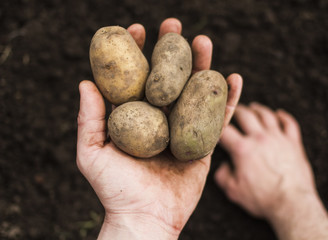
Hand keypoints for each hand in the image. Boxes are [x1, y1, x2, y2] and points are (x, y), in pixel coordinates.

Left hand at [77, 18, 242, 238]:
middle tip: (175, 26)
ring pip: (194, 92)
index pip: (137, 77)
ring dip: (201, 66)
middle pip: (168, 78)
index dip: (138, 52)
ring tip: (204, 42)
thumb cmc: (114, 190)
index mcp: (135, 117)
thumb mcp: (92, 154)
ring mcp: (183, 129)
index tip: (140, 29)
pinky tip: (234, 77)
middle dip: (172, 50)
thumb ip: (89, 119)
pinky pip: (218, 118)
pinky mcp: (203, 143)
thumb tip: (85, 82)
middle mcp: (159, 118)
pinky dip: (228, 98)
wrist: (145, 218)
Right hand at [215, 103, 327, 239]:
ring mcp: (278, 138)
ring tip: (253, 107)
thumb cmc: (263, 199)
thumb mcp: (234, 191)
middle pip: (245, 115)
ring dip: (258, 109)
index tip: (215, 124)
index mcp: (243, 149)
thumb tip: (223, 166)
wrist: (292, 204)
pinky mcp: (293, 143)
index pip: (224, 130)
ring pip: (266, 115)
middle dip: (236, 110)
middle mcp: (260, 138)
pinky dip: (284, 116)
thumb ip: (222, 176)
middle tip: (233, 109)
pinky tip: (279, 114)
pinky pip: (289, 123)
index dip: (217, 125)